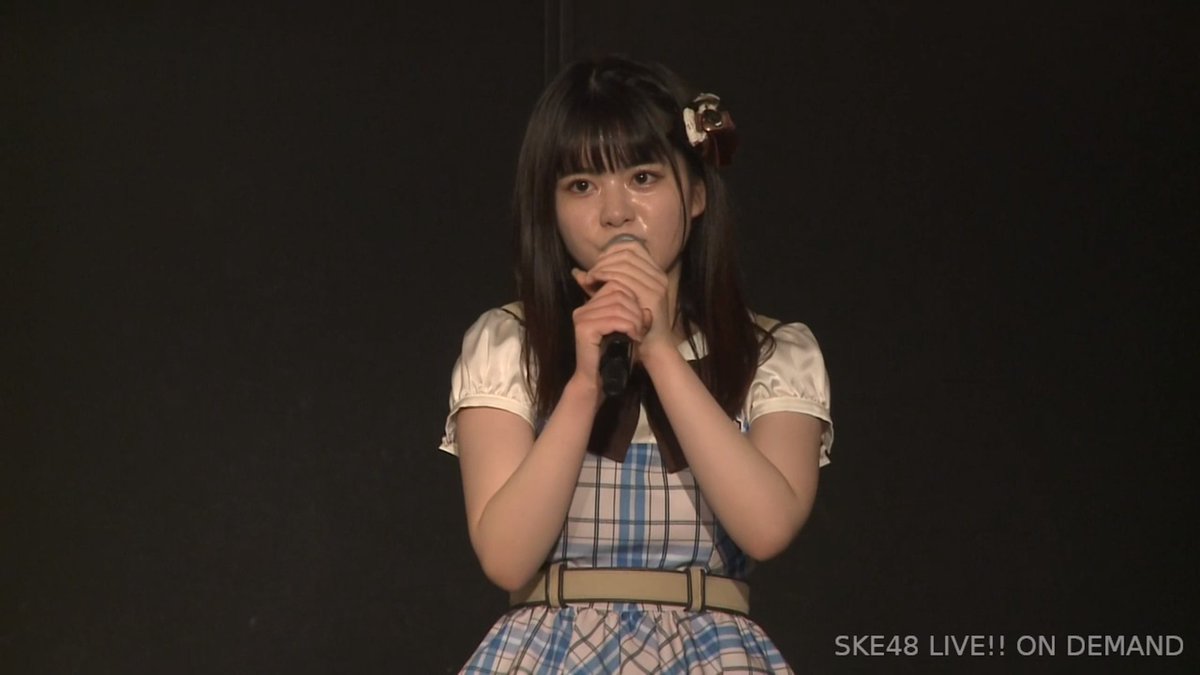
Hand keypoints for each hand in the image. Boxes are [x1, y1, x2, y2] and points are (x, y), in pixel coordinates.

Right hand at [568, 268, 646, 388]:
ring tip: (638, 334)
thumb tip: (647, 307)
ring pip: (618, 306)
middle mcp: (583, 308)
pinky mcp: (584, 328)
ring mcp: (582, 317)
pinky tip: (634, 337)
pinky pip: (613, 319)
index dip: (634, 299)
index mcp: (590, 305)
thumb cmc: (614, 355)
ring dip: (634, 320)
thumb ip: (632, 314)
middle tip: (642, 328)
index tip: (641, 318)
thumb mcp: (625, 329)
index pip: (616, 285)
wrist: (598, 379)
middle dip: (635, 310)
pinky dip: (628, 327)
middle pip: (618, 293)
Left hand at [572, 241, 673, 356]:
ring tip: (590, 278)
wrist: (652, 347)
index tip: (597, 263)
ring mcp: (656, 284)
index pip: (633, 247)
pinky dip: (606, 276)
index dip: (612, 250)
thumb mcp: (614, 300)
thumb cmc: (633, 325)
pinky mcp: (651, 295)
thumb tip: (576, 272)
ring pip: (624, 262)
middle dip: (605, 260)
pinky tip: (595, 283)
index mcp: (653, 273)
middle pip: (627, 253)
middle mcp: (658, 275)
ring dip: (603, 267)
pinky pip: (625, 278)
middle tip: (591, 272)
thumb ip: (599, 285)